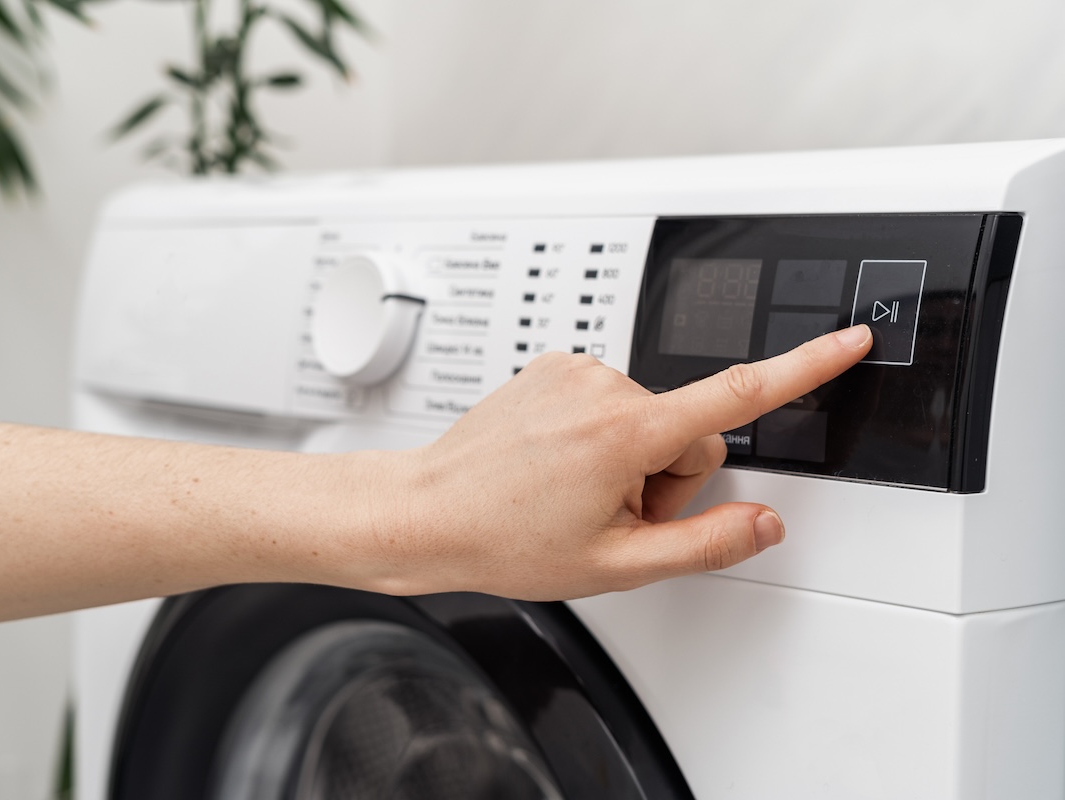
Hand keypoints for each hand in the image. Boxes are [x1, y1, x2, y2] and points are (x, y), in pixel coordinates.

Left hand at [373, 324, 872, 599]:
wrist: (428, 512)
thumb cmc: (505, 538)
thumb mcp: (617, 565)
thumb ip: (706, 545)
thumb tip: (762, 523)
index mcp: (626, 431)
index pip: (739, 394)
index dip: (806, 366)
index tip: (848, 339)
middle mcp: (601, 386)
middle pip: (689, 430)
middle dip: (669, 479)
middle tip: (614, 515)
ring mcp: (572, 372)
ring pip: (648, 418)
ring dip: (632, 459)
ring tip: (578, 494)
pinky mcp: (552, 368)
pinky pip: (609, 402)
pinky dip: (600, 436)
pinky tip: (560, 467)